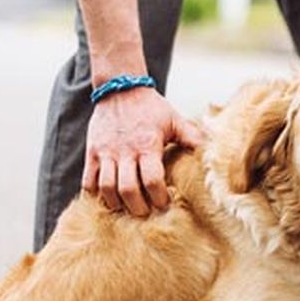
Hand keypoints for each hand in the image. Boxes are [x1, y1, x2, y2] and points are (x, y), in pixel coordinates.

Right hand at [83, 87, 204, 215]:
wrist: (119, 88)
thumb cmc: (151, 107)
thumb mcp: (174, 120)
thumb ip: (191, 137)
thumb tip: (211, 153)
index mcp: (148, 145)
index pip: (152, 179)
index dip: (159, 197)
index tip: (164, 204)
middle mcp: (125, 151)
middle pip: (127, 189)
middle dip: (137, 207)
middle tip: (145, 213)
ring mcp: (106, 152)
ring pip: (107, 188)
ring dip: (116, 203)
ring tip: (125, 208)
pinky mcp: (92, 152)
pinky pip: (88, 180)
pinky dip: (94, 194)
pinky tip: (105, 198)